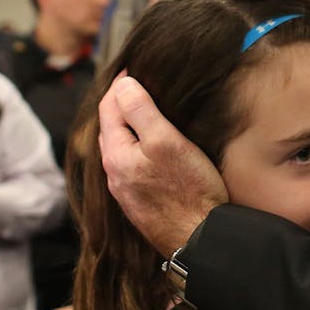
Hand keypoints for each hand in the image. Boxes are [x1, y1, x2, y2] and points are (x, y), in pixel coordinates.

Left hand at [97, 75, 225, 256]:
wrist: (200, 240)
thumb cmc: (189, 190)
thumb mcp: (166, 142)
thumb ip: (141, 111)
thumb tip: (123, 85)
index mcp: (116, 156)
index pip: (108, 109)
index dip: (119, 86)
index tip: (131, 69)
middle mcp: (114, 175)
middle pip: (110, 130)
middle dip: (119, 106)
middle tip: (135, 86)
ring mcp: (126, 192)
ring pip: (120, 150)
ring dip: (127, 128)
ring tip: (142, 112)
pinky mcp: (140, 204)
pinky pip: (130, 167)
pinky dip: (135, 149)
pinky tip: (150, 149)